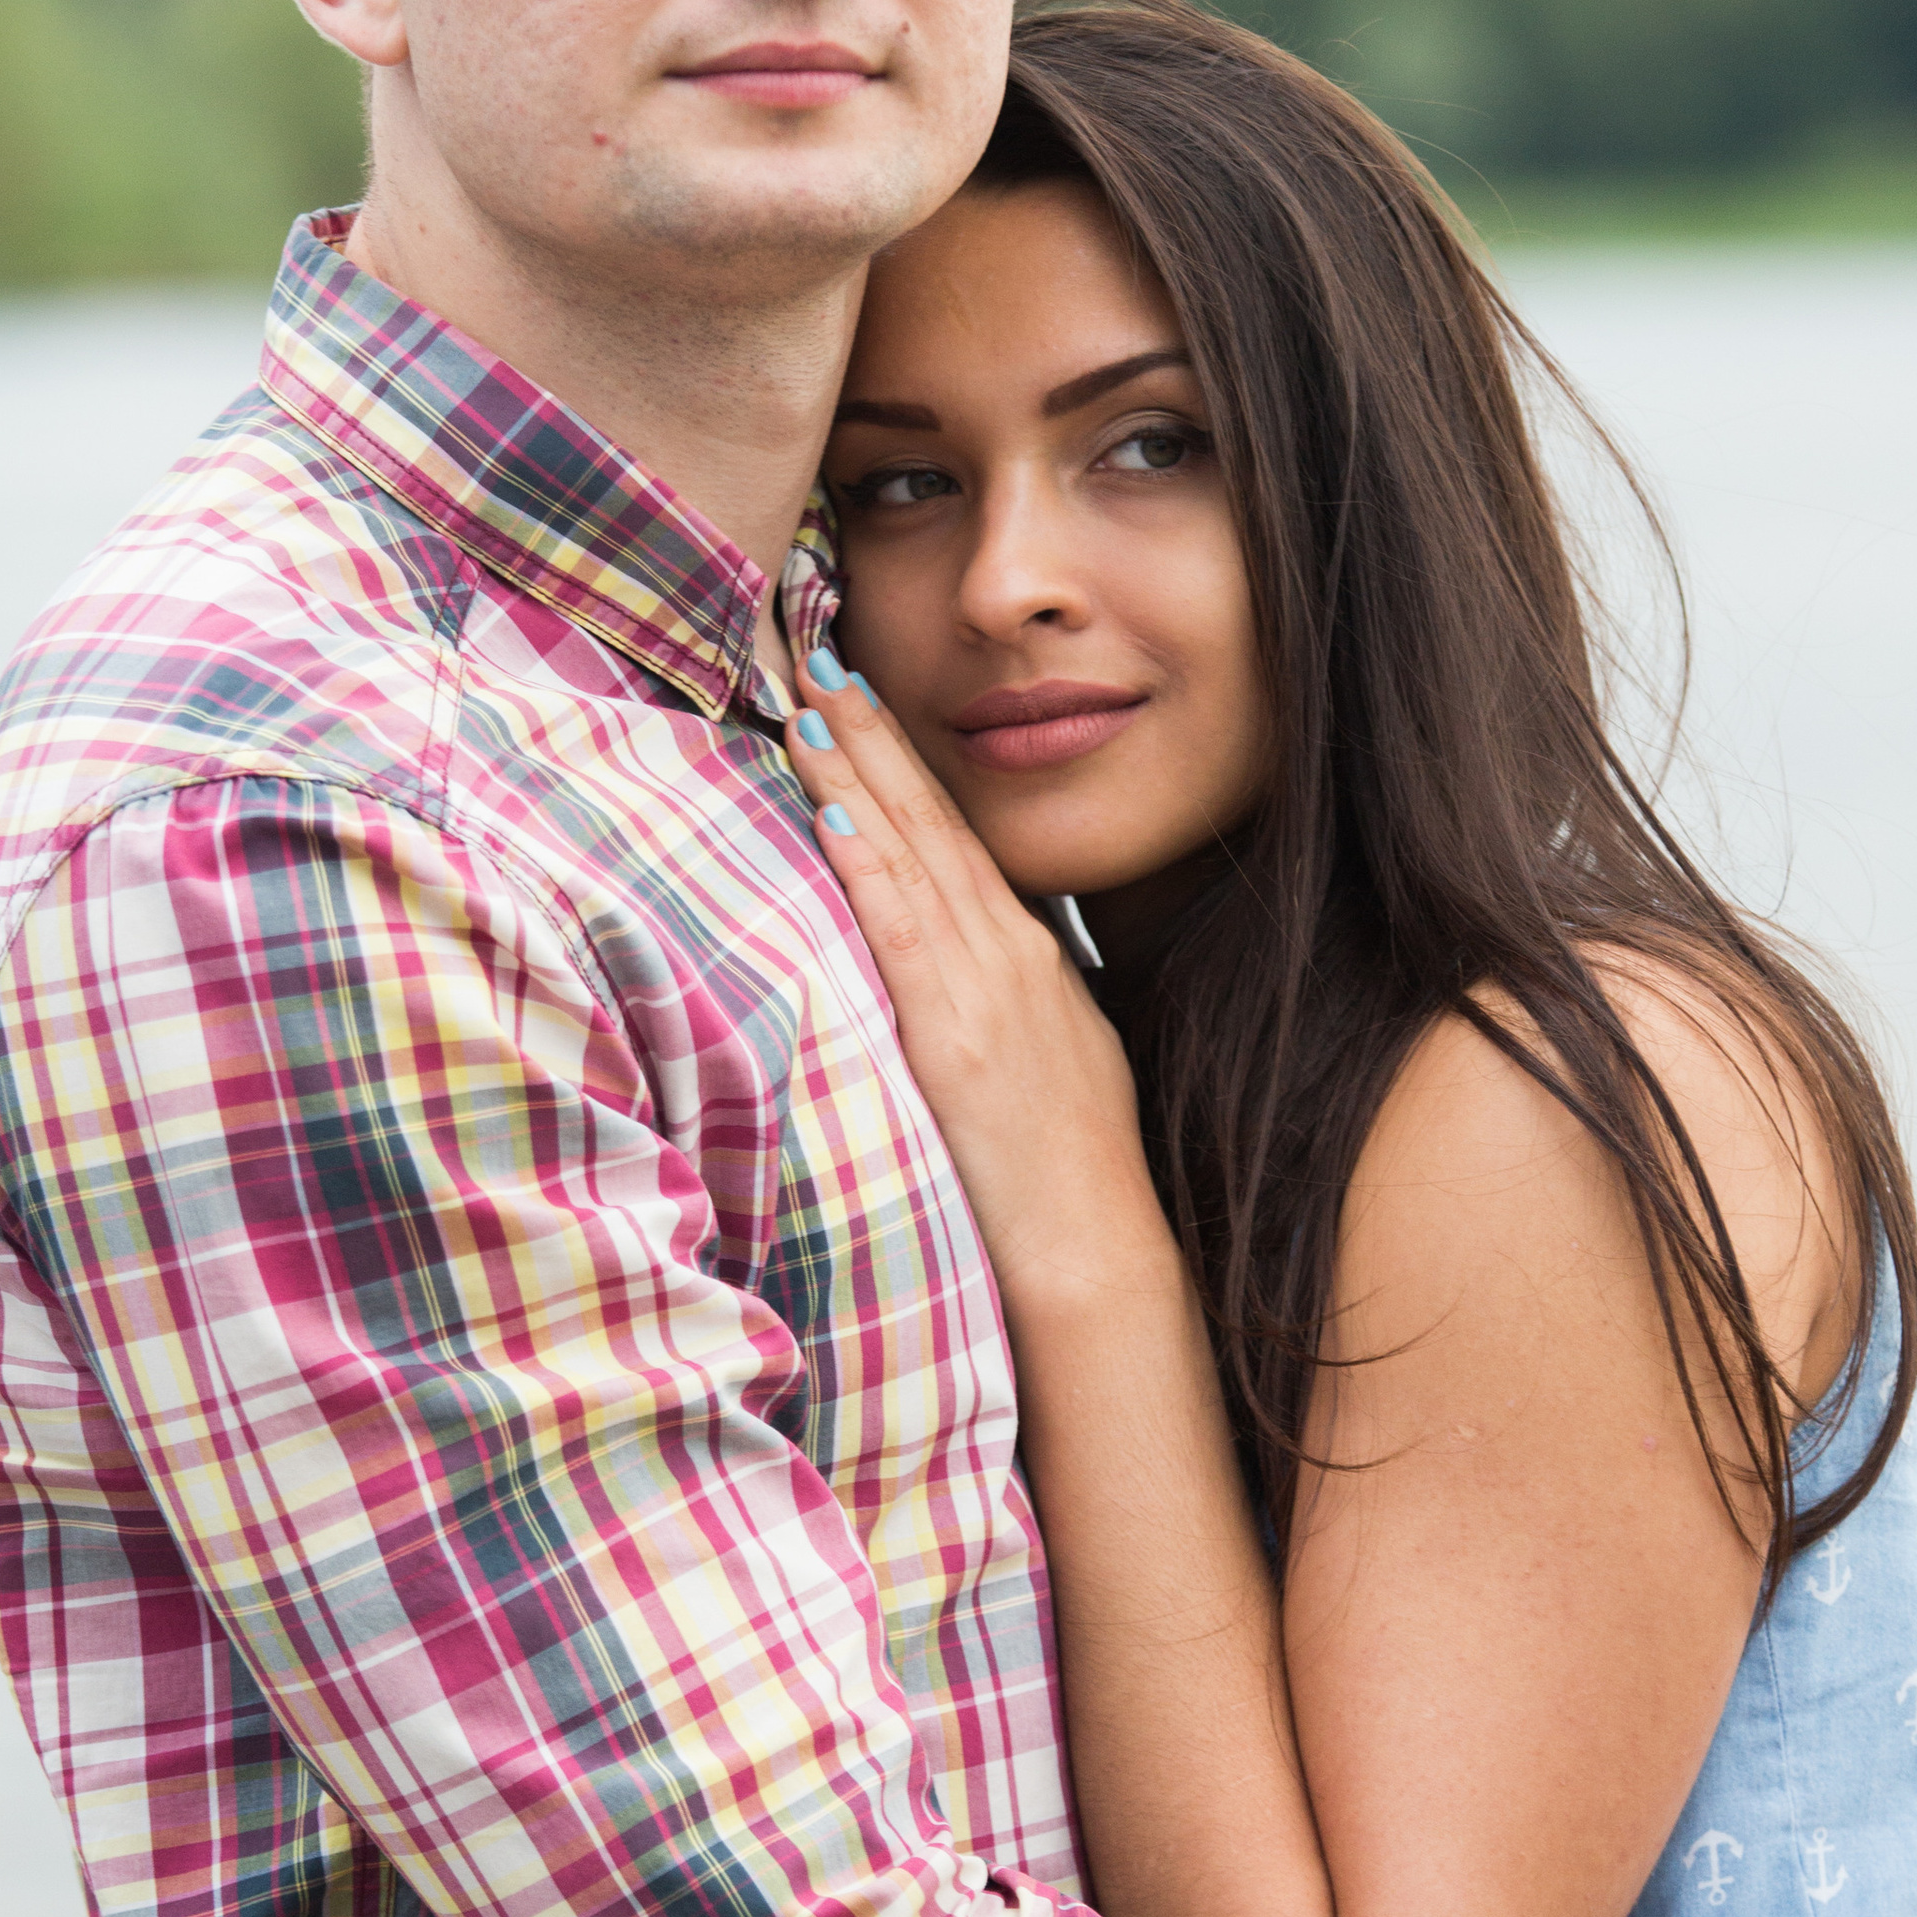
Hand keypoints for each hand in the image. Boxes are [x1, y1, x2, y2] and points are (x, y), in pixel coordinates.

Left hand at [785, 662, 1159, 1306]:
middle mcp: (1011, 958)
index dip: (908, 768)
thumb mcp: (1056, 1066)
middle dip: (876, 738)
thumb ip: (1011, 1010)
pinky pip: (904, 932)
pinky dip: (871, 866)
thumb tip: (975, 980)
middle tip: (823, 659)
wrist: (1103, 1257)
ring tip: (814, 703)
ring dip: (859, 775)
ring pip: (912, 857)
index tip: (862, 704)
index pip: (959, 842)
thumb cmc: (1075, 1181)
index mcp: (1032, 963)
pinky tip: (836, 813)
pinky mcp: (957, 1037)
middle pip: (934, 824)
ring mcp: (987, 991)